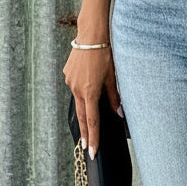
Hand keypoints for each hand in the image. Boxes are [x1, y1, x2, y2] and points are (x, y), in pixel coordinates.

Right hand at [62, 44, 122, 159]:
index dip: (94, 137)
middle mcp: (77, 89)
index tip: (93, 151)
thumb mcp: (113, 76)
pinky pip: (75, 86)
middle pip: (81, 116)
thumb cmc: (105, 54)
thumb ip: (115, 96)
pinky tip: (89, 80)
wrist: (91, 34)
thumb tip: (119, 113)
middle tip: (87, 148)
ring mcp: (70, 81)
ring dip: (85, 105)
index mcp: (90, 91)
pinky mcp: (67, 74)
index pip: (92, 121)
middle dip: (86, 133)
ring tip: (93, 105)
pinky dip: (82, 89)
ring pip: (79, 99)